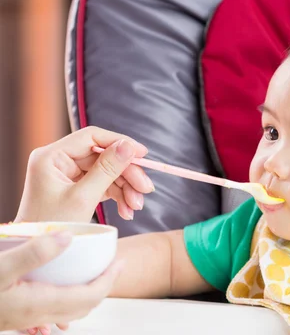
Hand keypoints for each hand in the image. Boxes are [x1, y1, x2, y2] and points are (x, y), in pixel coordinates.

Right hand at [0, 231, 122, 332]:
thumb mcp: (2, 266)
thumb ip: (34, 253)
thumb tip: (68, 238)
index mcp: (41, 303)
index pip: (90, 296)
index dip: (109, 279)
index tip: (119, 263)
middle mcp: (38, 315)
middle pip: (85, 306)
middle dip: (104, 286)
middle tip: (113, 266)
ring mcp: (29, 319)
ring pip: (71, 311)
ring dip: (88, 293)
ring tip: (94, 273)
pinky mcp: (19, 316)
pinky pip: (56, 311)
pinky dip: (71, 298)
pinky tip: (64, 285)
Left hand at [16, 126, 153, 222]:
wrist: (39, 256)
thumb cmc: (52, 228)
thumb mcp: (83, 198)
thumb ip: (107, 169)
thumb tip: (129, 146)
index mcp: (51, 156)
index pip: (91, 137)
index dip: (120, 142)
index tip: (142, 155)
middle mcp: (59, 161)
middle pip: (103, 156)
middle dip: (126, 174)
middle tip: (145, 189)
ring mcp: (68, 174)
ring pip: (107, 171)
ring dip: (125, 188)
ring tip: (135, 206)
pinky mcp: (77, 187)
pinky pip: (104, 184)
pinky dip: (118, 196)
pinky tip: (127, 210)